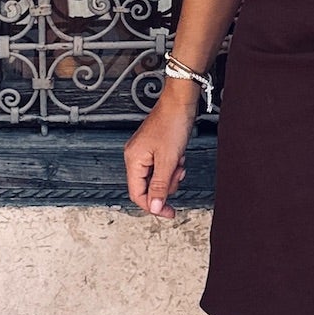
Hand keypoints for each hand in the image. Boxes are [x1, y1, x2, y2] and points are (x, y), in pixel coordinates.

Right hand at [124, 81, 198, 219]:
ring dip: (171, 174)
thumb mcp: (168, 160)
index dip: (154, 206)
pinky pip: (162, 167)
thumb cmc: (172, 124)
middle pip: (148, 187)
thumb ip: (161, 186)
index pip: (137, 194)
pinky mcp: (153, 148)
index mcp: (133, 160)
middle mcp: (135, 157)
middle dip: (167, 185)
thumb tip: (155, 208)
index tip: (170, 213)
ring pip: (157, 178)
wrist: (180, 102)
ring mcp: (144, 152)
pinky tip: (179, 156)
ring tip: (179, 161)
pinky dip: (172, 166)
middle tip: (178, 174)